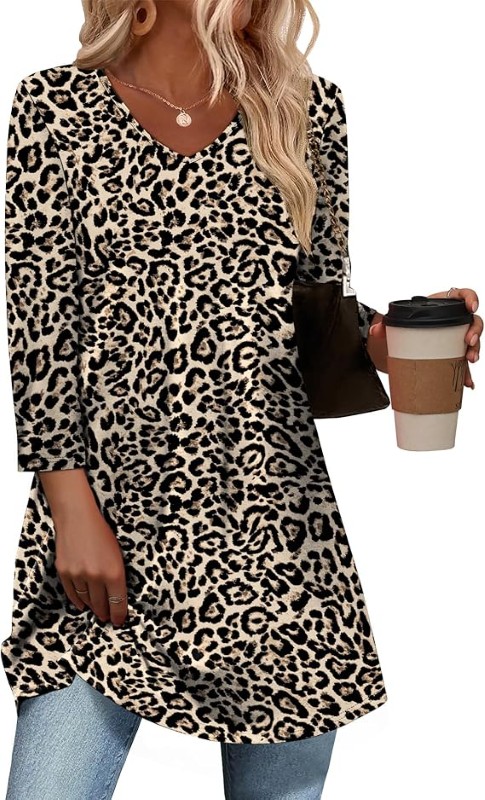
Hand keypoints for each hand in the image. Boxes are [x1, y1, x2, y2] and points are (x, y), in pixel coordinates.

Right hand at [53, 504, 127, 627]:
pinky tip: (82, 604)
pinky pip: (71, 593)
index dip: (119, 615)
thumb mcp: (117, 555)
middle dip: (105, 613)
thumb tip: (115, 596)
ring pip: (86, 600)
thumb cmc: (102, 534)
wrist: (78, 518)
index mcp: (114, 572)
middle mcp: (96, 576)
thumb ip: (116, 576)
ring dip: (92, 607)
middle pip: (101, 604)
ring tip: (96, 610)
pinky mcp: (64, 572)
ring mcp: (78, 575)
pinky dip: (77, 601)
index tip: (119, 621)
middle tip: (107, 617)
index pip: (118, 602)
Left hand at [369, 288, 481, 389]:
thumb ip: (386, 324)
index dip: (471, 298)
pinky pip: (463, 362)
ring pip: (472, 342)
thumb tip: (376, 331)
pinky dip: (466, 373)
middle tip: (469, 342)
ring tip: (469, 360)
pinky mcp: (453, 353)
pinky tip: (467, 382)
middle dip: (475, 332)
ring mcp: (456, 337)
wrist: (404, 338)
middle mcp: (454, 320)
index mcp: (443, 305)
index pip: (463, 295)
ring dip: (474, 351)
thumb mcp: (397, 321)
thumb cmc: (407, 323)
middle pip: (473, 322)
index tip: (471, 307)